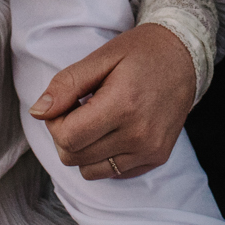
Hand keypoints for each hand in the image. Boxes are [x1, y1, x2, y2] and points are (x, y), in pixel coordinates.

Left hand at [28, 22, 196, 179]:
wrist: (184, 57)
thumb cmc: (141, 52)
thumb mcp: (101, 57)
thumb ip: (67, 84)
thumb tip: (39, 112)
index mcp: (123, 105)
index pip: (67, 137)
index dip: (56, 122)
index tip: (66, 104)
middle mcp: (139, 134)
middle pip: (75, 157)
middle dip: (67, 134)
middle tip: (80, 108)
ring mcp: (150, 150)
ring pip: (90, 171)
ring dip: (84, 149)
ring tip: (98, 119)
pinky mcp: (156, 158)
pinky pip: (113, 173)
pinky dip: (104, 156)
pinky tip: (114, 129)